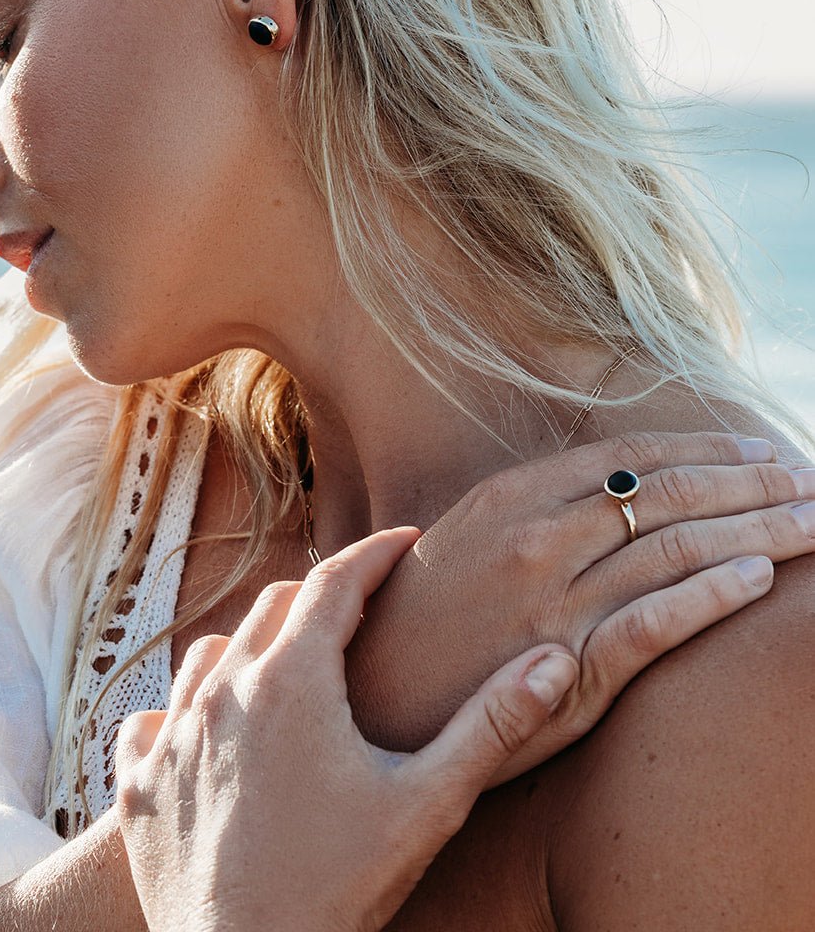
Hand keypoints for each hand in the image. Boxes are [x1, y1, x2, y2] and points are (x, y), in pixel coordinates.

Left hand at [115, 528, 581, 931]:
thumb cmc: (341, 889)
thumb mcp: (429, 803)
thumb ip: (493, 726)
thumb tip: (557, 660)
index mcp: (292, 678)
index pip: (337, 579)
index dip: (375, 554)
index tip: (405, 542)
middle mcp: (222, 690)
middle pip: (273, 606)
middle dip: (319, 596)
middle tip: (358, 606)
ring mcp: (172, 736)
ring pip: (208, 654)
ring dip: (247, 648)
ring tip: (282, 666)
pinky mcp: (137, 786)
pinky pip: (149, 720)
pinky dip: (178, 713)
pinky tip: (199, 733)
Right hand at [345, 430, 808, 782]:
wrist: (373, 699)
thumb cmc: (422, 612)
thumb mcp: (470, 533)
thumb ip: (540, 504)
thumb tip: (614, 483)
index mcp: (515, 495)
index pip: (633, 456)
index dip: (706, 446)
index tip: (759, 444)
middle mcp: (538, 538)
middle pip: (669, 496)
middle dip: (750, 481)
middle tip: (807, 477)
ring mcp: (554, 603)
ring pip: (676, 550)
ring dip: (757, 530)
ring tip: (811, 521)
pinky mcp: (565, 669)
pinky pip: (653, 624)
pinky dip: (711, 597)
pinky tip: (758, 578)